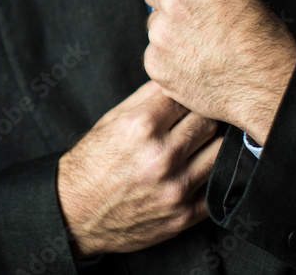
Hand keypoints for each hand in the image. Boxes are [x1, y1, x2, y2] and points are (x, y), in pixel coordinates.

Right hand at [57, 81, 221, 257]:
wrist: (75, 213)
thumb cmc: (93, 161)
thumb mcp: (112, 120)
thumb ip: (146, 96)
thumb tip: (174, 79)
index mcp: (142, 126)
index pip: (185, 97)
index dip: (186, 96)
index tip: (185, 100)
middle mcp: (161, 156)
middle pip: (208, 121)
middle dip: (202, 116)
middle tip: (195, 119)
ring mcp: (175, 188)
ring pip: (220, 150)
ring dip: (211, 143)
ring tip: (198, 142)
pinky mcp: (183, 215)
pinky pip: (218, 187)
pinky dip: (212, 174)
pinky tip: (199, 169)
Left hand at [143, 0, 295, 145]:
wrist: (265, 87)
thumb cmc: (263, 42)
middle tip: (185, 17)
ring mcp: (160, 32)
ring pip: (153, 24)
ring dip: (167, 31)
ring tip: (196, 48)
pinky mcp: (155, 62)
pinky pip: (154, 54)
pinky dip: (167, 59)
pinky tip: (191, 67)